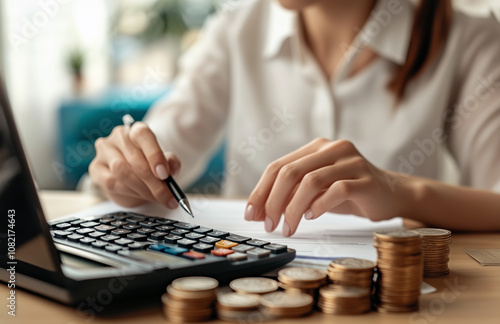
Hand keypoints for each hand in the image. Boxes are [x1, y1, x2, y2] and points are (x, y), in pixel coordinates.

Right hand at [89, 122, 180, 208]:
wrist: (134, 180)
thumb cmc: (151, 166)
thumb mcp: (165, 163)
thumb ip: (171, 163)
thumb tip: (171, 169)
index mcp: (136, 130)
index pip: (142, 134)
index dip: (154, 155)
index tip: (165, 175)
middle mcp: (119, 136)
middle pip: (134, 159)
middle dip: (153, 182)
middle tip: (167, 196)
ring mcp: (104, 151)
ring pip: (122, 171)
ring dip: (142, 189)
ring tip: (156, 197)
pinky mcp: (95, 168)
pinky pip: (112, 182)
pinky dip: (129, 192)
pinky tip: (140, 196)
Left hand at [245, 138, 414, 236]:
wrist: (390, 195)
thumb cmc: (348, 193)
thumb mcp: (315, 191)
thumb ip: (289, 195)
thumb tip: (257, 212)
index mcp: (315, 147)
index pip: (278, 166)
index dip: (261, 191)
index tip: (251, 214)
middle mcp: (332, 148)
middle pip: (290, 172)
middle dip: (273, 201)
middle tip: (269, 226)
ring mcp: (350, 161)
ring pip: (310, 181)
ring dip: (293, 208)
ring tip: (288, 228)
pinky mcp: (365, 179)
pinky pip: (337, 190)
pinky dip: (320, 205)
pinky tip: (312, 217)